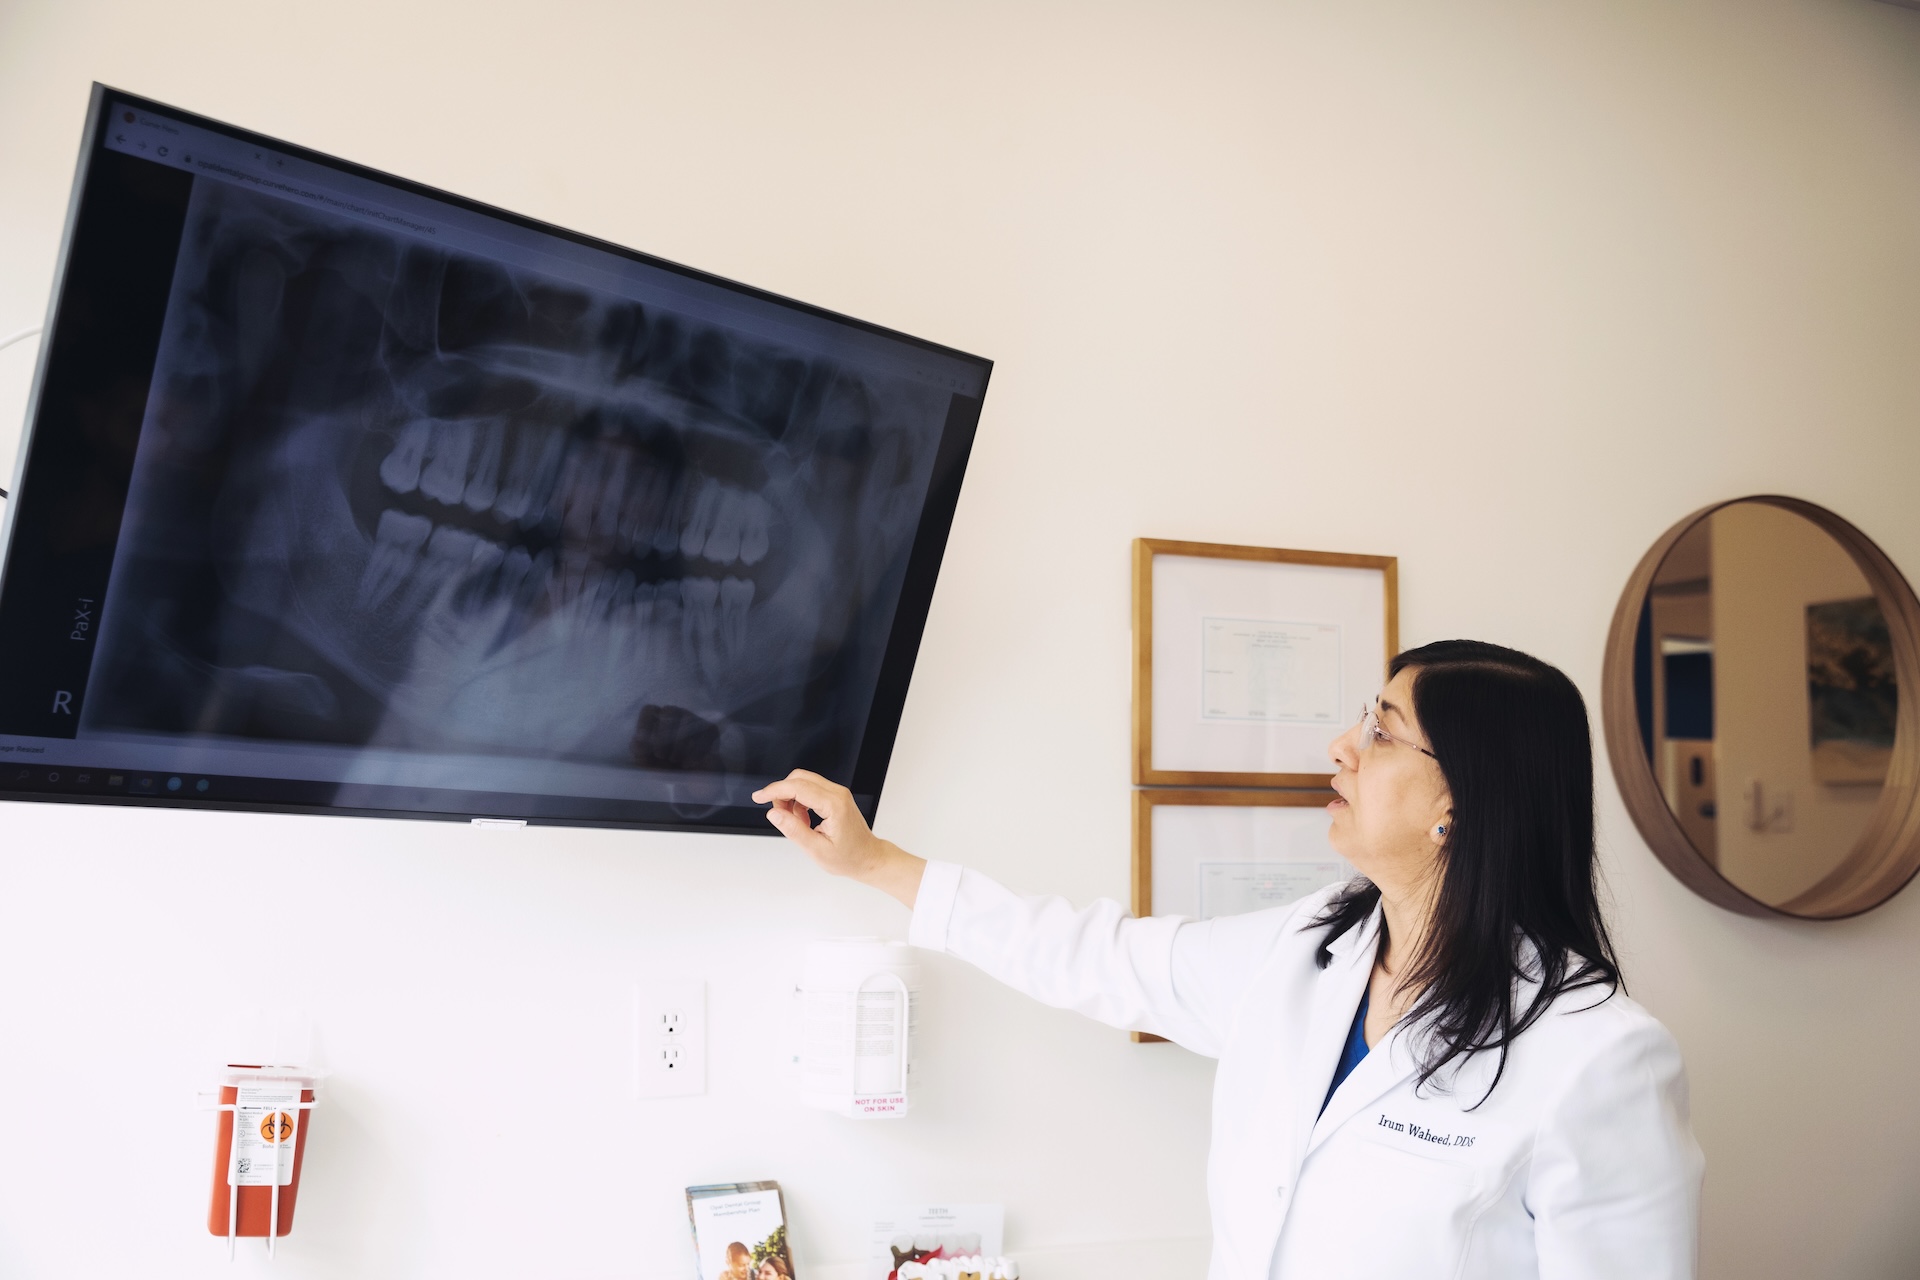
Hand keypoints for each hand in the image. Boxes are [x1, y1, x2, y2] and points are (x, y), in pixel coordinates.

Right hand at [751, 769, 924, 907]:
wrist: (868, 858)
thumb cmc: (848, 858)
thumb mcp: (816, 850)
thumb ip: (793, 830)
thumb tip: (774, 813)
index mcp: (834, 805)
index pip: (798, 787)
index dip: (774, 790)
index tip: (758, 797)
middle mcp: (837, 793)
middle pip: (799, 778)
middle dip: (782, 793)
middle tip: (778, 816)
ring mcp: (838, 793)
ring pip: (804, 781)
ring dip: (791, 798)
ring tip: (796, 823)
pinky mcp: (835, 796)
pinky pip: (810, 789)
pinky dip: (800, 801)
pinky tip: (803, 820)